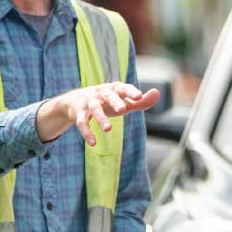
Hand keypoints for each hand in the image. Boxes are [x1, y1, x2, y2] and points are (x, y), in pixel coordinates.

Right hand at [37, 83, 162, 145]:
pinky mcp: (78, 113)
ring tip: (109, 129)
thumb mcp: (123, 101)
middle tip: (123, 109)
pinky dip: (87, 133)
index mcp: (114, 89)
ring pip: (95, 109)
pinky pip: (82, 122)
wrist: (74, 101)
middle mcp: (101, 93)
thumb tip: (157, 93)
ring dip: (101, 118)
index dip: (131, 92)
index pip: (123, 88)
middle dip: (115, 102)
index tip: (139, 97)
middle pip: (109, 96)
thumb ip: (140, 101)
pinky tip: (93, 143)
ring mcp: (89, 102)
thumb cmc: (106, 102)